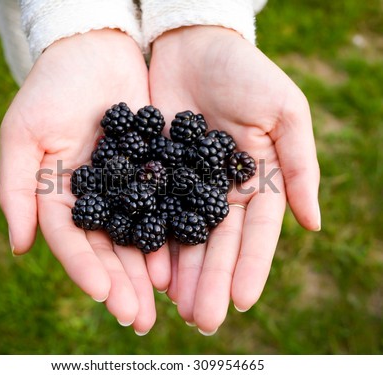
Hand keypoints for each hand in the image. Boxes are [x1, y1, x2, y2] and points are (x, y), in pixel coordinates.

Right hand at [0, 30, 169, 333]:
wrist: (95, 52)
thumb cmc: (52, 89)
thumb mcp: (24, 135)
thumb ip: (18, 190)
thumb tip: (18, 247)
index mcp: (62, 198)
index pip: (73, 241)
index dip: (85, 269)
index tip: (102, 295)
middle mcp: (97, 200)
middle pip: (109, 248)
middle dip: (123, 283)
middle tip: (138, 318)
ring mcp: (128, 189)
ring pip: (141, 236)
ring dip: (151, 270)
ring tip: (167, 301)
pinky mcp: (158, 172)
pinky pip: (168, 205)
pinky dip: (175, 231)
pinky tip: (186, 257)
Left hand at [149, 26, 319, 332]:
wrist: (193, 44)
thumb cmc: (245, 73)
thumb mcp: (285, 112)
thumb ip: (298, 166)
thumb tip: (313, 223)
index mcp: (254, 180)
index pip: (254, 232)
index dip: (248, 266)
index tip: (240, 300)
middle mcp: (219, 190)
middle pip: (215, 242)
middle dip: (209, 280)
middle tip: (200, 319)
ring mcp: (185, 184)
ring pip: (183, 235)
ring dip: (180, 271)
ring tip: (172, 305)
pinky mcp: (154, 172)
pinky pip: (151, 211)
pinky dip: (150, 239)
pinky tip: (146, 267)